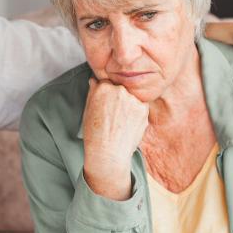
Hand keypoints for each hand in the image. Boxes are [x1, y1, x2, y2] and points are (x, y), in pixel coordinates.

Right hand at [82, 78, 148, 199]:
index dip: (107, 94)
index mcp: (103, 87)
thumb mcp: (88, 110)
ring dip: (129, 105)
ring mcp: (133, 99)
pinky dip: (136, 113)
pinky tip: (128, 124)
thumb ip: (93, 92)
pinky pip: (141, 106)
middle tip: (114, 114)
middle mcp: (119, 90)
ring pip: (132, 97)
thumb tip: (95, 80)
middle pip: (121, 88)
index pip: (107, 83)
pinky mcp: (144, 108)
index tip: (106, 104)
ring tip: (121, 122)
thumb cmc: (95, 133)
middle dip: (118, 98)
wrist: (108, 152)